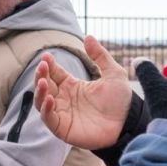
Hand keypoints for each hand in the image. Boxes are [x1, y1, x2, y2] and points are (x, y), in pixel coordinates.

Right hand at [34, 35, 132, 149]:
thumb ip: (100, 56)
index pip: (54, 73)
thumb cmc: (120, 101)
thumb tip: (88, 36)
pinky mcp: (63, 128)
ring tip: (42, 82)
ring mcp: (62, 114)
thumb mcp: (113, 74)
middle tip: (42, 66)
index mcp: (73, 86)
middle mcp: (64, 99)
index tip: (47, 56)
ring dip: (39, 91)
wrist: (128, 123)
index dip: (48, 65)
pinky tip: (50, 99)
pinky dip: (45, 109)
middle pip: (44, 85)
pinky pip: (48, 118)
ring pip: (41, 101)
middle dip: (40, 75)